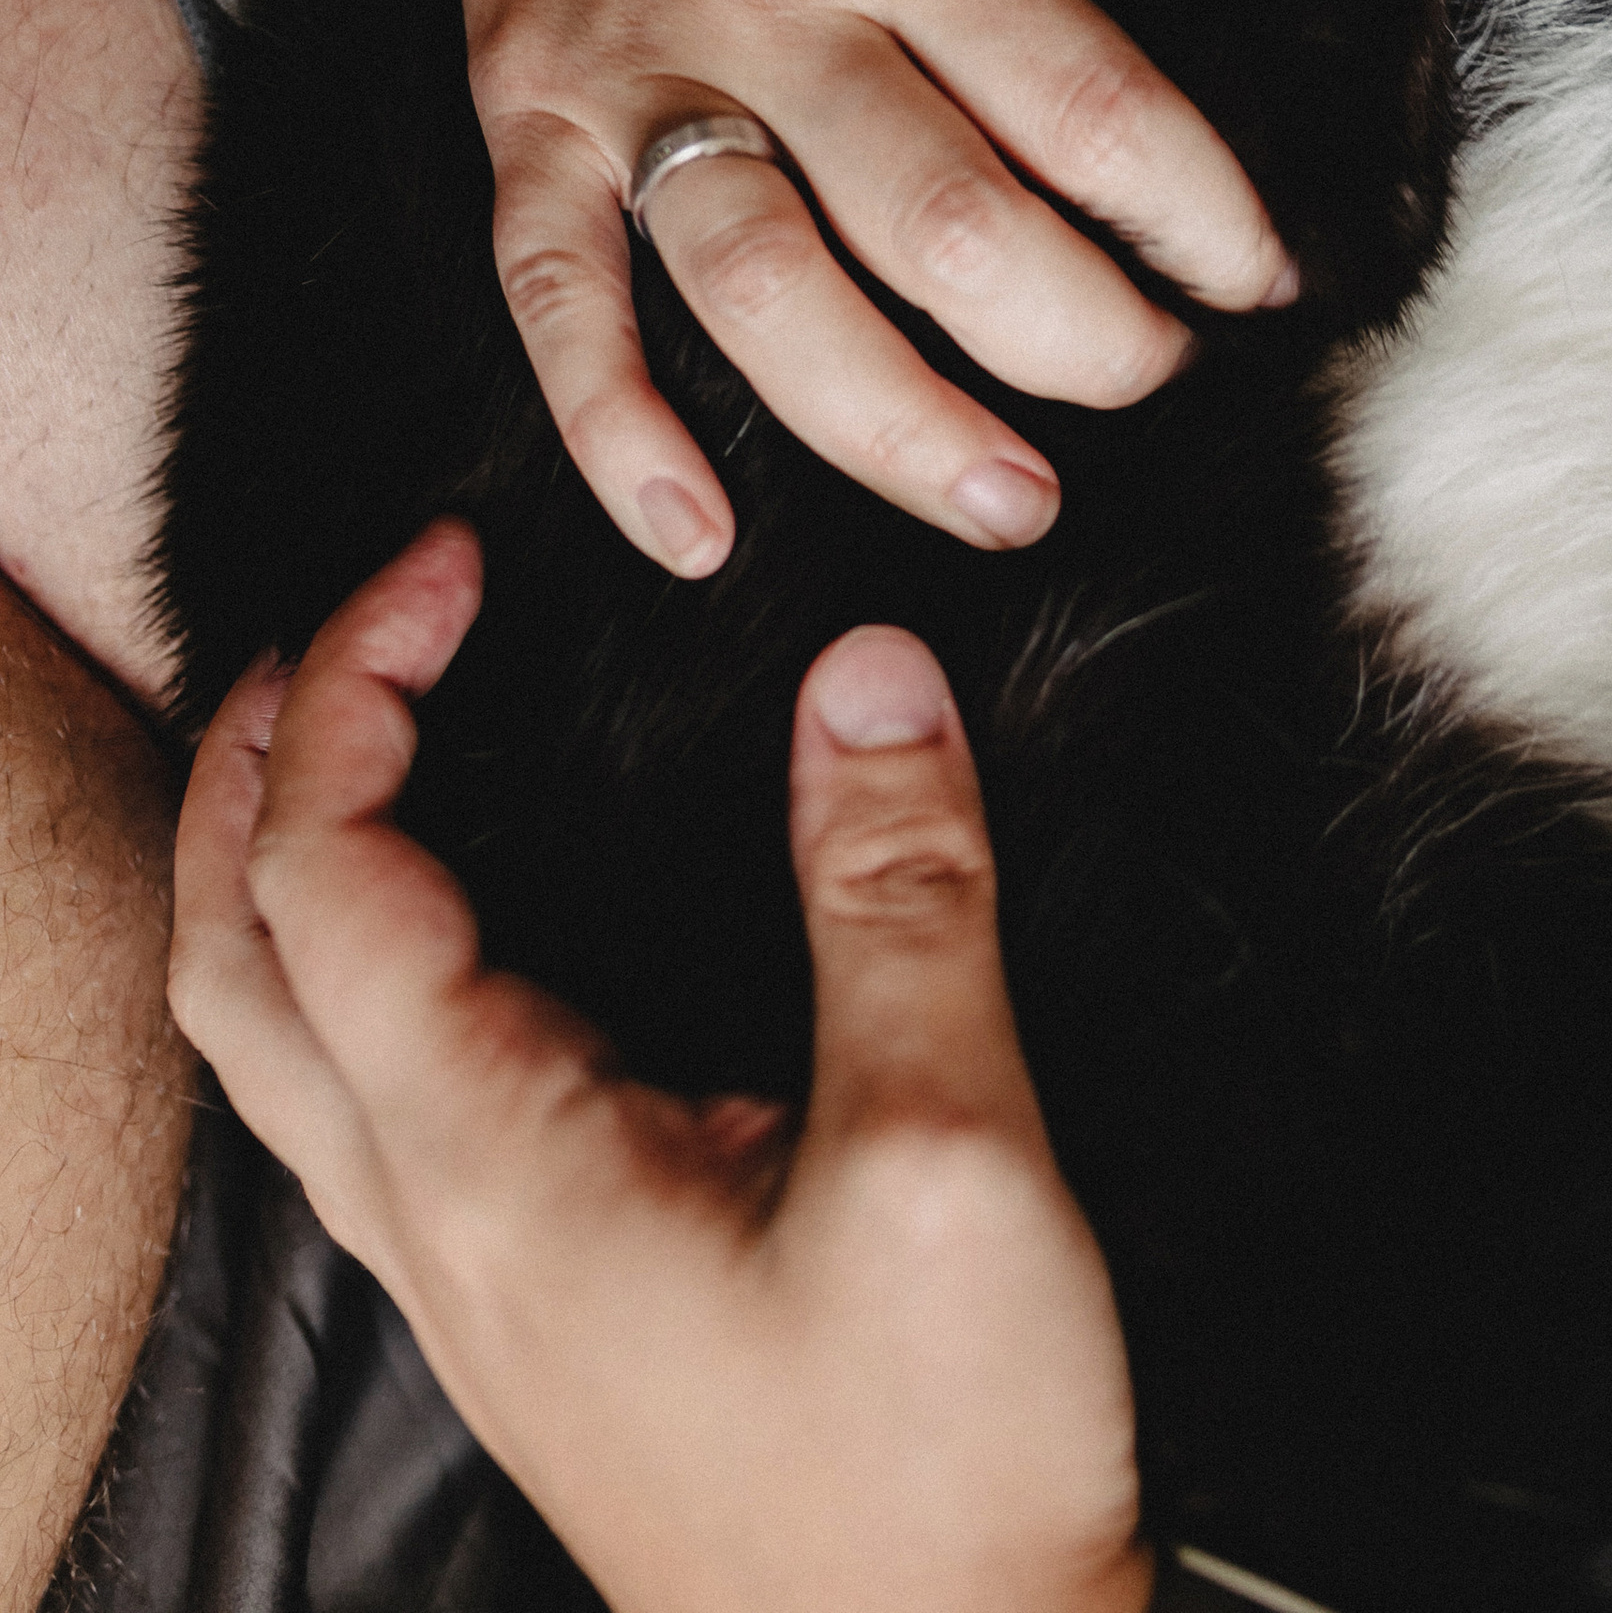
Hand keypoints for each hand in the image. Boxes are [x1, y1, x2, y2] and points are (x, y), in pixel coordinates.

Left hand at [170, 528, 1153, 1612]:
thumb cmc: (935, 1475)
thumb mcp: (955, 1157)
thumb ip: (902, 895)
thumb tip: (868, 678)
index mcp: (495, 1157)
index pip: (324, 868)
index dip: (352, 681)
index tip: (450, 559)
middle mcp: (436, 1217)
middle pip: (231, 955)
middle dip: (252, 757)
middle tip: (352, 619)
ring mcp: (469, 1282)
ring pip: (274, 1041)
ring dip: (274, 861)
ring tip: (364, 735)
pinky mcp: (533, 1316)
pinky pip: (360, 1107)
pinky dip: (351, 960)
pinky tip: (464, 937)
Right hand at [374, 0, 1291, 576]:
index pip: (1077, 98)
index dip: (1191, 211)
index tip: (1254, 273)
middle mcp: (756, 0)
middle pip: (935, 225)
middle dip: (1078, 338)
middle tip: (1155, 376)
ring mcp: (626, 73)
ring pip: (756, 291)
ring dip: (888, 424)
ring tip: (1005, 496)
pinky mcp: (524, 120)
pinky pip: (554, 299)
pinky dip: (612, 430)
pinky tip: (697, 532)